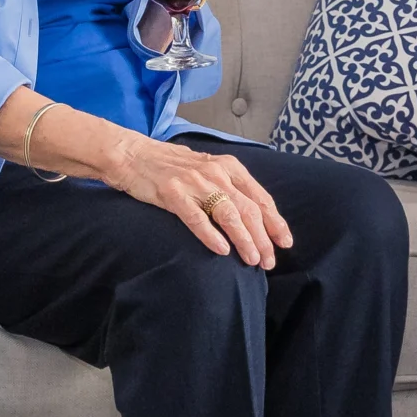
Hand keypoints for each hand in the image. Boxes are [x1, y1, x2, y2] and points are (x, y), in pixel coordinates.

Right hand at [103, 135, 292, 266]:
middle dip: (263, 238)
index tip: (284, 242)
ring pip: (228, 214)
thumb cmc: (171, 165)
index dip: (275, 221)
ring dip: (244, 240)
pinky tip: (222, 251)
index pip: (260, 197)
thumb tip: (253, 214)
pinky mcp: (172, 194)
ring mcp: (194, 183)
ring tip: (252, 260)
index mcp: (228, 167)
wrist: (132, 155)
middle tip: (270, 261)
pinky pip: (196, 218)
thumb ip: (229, 186)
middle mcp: (216, 173)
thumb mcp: (207, 168)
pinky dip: (211, 236)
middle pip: (248, 209)